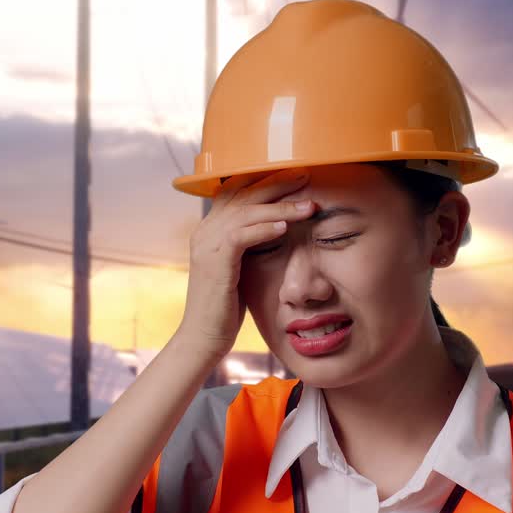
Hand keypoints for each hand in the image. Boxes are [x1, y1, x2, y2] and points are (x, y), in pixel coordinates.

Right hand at [176, 168, 314, 358]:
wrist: (203, 338)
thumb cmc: (226, 307)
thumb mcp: (239, 268)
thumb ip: (251, 246)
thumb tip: (276, 230)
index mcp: (209, 229)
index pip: (235, 191)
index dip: (263, 180)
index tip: (294, 175)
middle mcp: (205, 230)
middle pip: (243, 194)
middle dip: (277, 183)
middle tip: (306, 175)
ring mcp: (207, 245)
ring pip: (246, 212)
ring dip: (281, 206)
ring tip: (309, 205)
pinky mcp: (215, 262)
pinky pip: (241, 236)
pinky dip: (264, 229)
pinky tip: (285, 226)